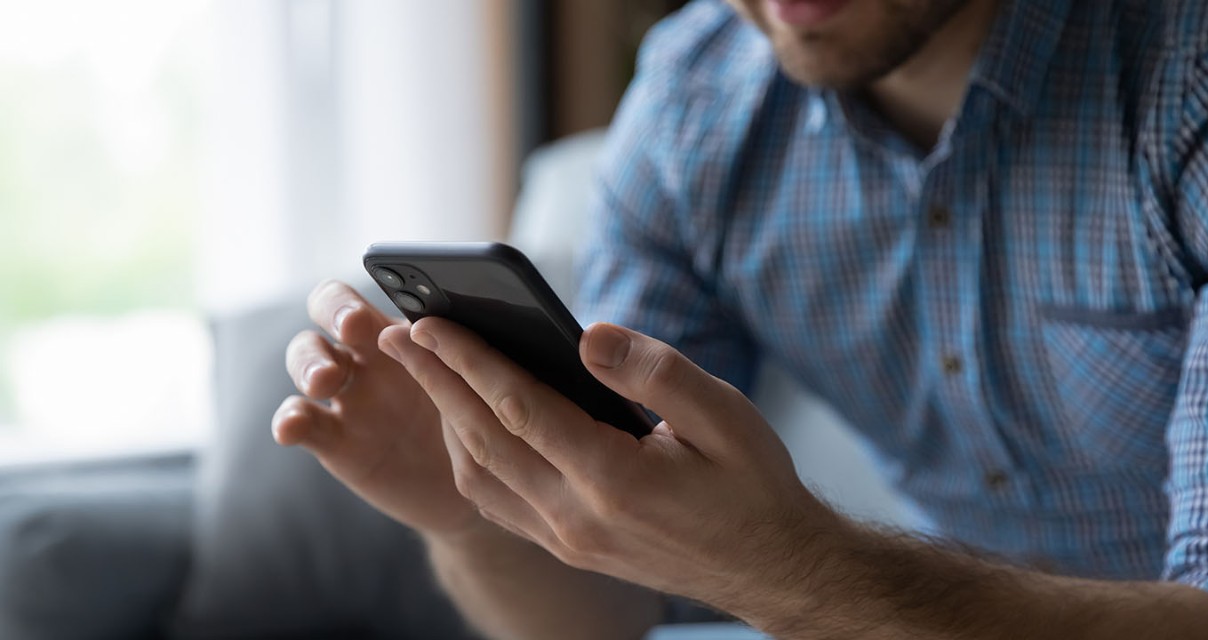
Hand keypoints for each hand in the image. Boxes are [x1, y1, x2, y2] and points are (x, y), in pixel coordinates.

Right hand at [273, 281, 479, 536]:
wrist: (482, 483)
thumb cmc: (486, 416)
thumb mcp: (484, 381)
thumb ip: (474, 349)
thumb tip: (496, 314)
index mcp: (401, 330)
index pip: (357, 294)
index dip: (348, 300)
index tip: (359, 319)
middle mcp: (366, 354)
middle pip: (325, 314)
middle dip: (331, 315)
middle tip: (350, 331)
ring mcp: (346, 397)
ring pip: (306, 362)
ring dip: (309, 364)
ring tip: (325, 382)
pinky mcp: (335, 441)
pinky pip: (301, 423)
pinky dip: (290, 422)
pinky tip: (292, 429)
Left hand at [383, 317, 837, 613]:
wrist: (770, 567)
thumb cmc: (754, 485)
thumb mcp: (726, 416)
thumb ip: (656, 373)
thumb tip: (588, 335)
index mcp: (613, 480)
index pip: (517, 408)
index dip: (467, 360)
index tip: (428, 321)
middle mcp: (576, 518)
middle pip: (483, 439)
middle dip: (435, 382)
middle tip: (394, 335)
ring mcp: (567, 540)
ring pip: (481, 476)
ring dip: (444, 419)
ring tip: (421, 371)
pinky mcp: (568, 548)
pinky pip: (498, 502)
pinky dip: (470, 458)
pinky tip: (464, 426)